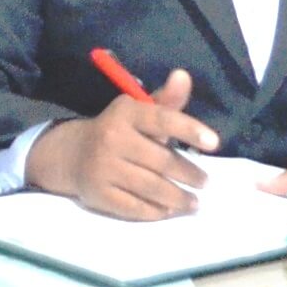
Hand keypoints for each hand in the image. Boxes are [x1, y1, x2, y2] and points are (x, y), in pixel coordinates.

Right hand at [24, 68, 219, 219]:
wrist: (72, 154)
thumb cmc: (118, 130)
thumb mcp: (140, 110)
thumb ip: (167, 99)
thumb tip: (184, 75)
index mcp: (127, 113)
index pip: (162, 119)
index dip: (189, 130)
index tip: (214, 143)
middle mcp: (113, 138)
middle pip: (161, 160)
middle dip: (188, 173)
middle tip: (204, 182)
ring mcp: (103, 168)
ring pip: (150, 187)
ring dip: (177, 198)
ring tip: (194, 203)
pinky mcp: (98, 194)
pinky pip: (133, 207)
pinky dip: (154, 211)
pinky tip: (169, 211)